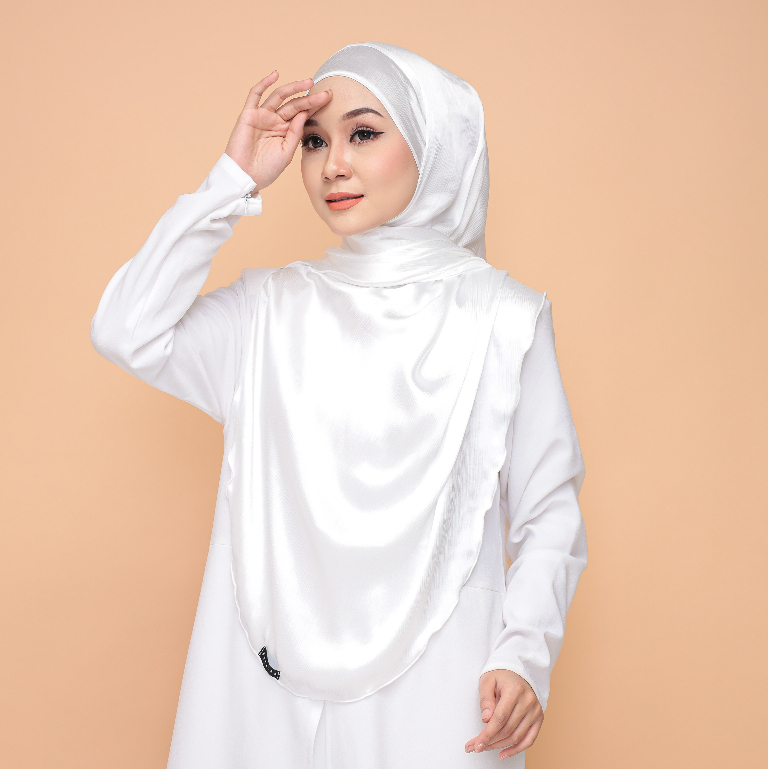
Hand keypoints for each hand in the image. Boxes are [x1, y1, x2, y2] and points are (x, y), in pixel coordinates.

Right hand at [225, 71, 331, 191]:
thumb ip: (295, 132)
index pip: (302, 115)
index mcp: (285, 132)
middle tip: (325, 93)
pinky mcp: (248, 115)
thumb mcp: (286, 152)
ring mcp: (262, 117)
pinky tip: (275, 75)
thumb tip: (305, 113)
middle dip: (309, 98)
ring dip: (293, 88)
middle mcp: (274, 122)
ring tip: (308, 82)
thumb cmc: (266, 170)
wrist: (245, 178)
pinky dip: (264, 83)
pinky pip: (255, 95)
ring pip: (279, 96)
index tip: (328, 100)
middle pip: (294, 105)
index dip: (314, 107)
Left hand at [465, 670, 543, 759]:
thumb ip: (486, 699)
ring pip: (517, 737)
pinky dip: (517, 749)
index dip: (488, 733)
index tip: (477, 744)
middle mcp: (528, 701)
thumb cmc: (500, 676)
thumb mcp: (487, 681)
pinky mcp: (539, 717)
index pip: (500, 718)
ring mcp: (535, 710)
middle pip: (508, 729)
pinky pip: (529, 739)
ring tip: (487, 748)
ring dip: (500, 746)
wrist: (515, 672)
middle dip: (490, 741)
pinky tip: (504, 753)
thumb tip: (486, 719)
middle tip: (477, 747)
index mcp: (515, 690)